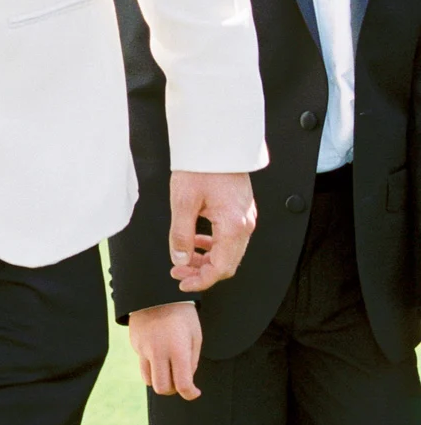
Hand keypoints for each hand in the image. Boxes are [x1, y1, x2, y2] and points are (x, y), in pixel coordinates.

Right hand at [129, 302, 202, 398]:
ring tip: (169, 369)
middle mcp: (158, 351)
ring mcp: (143, 348)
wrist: (156, 291)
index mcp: (177, 349)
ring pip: (149, 380)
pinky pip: (143, 363)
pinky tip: (158, 349)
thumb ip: (192, 361)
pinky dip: (152, 364)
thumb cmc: (182, 314)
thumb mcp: (195, 335)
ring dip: (160, 380)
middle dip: (173, 390)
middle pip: (162, 388)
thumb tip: (185, 381)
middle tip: (180, 382)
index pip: (182, 385)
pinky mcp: (135, 344)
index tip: (195, 391)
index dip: (190, 394)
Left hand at [169, 170, 255, 291]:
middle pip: (228, 263)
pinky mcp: (242, 211)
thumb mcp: (183, 202)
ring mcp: (246, 218)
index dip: (201, 280)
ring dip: (207, 259)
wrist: (215, 142)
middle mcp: (245, 224)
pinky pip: (230, 237)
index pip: (221, 268)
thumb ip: (181, 235)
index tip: (182, 282)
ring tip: (184, 259)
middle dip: (202, 272)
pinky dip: (214, 245)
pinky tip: (197, 242)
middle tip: (178, 271)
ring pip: (229, 252)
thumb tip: (180, 260)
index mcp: (234, 226)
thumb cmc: (201, 166)